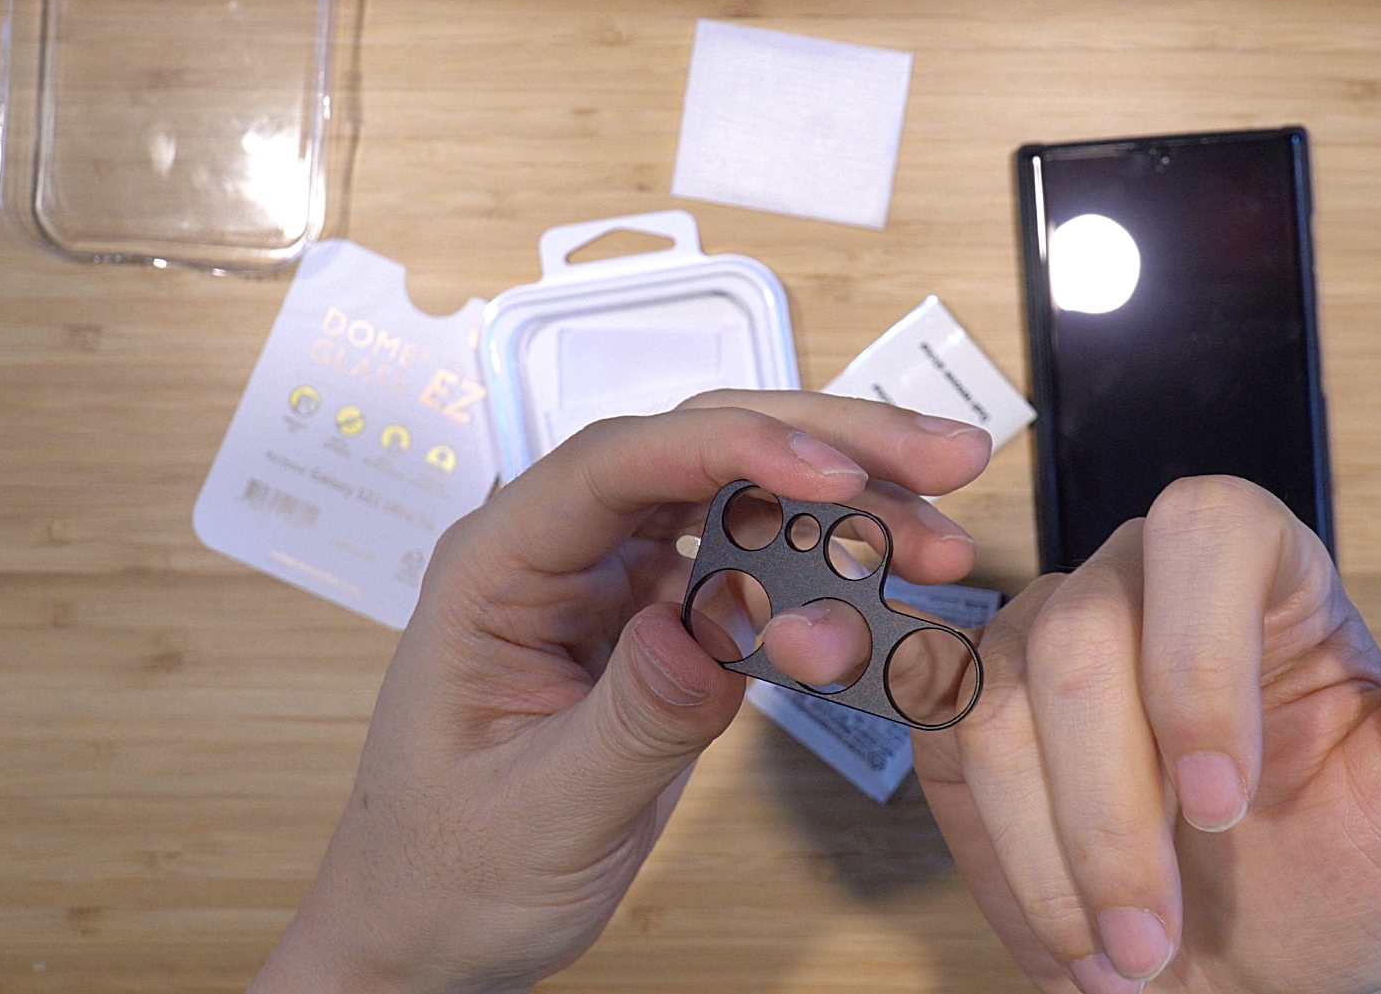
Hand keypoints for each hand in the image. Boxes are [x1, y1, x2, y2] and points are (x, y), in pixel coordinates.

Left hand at [250, 391, 991, 992]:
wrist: (435, 932)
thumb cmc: (450, 869)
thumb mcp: (545, 808)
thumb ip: (634, 718)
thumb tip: (711, 634)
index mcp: (500, 566)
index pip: (620, 465)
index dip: (736, 451)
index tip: (838, 477)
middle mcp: (563, 551)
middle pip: (703, 452)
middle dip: (829, 447)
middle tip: (945, 459)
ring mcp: (618, 581)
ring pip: (746, 500)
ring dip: (849, 508)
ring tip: (941, 538)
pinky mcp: (664, 623)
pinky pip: (759, 576)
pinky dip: (831, 579)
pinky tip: (892, 593)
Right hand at [912, 476, 1380, 993]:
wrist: (1253, 970)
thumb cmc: (1343, 868)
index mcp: (1263, 569)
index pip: (1205, 531)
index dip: (1197, 662)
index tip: (1223, 804)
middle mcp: (1139, 580)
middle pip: (1081, 635)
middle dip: (1114, 815)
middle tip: (1158, 939)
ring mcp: (1040, 635)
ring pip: (1000, 706)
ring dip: (1057, 860)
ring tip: (1124, 960)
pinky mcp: (970, 704)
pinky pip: (951, 754)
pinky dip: (1009, 866)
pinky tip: (1072, 930)